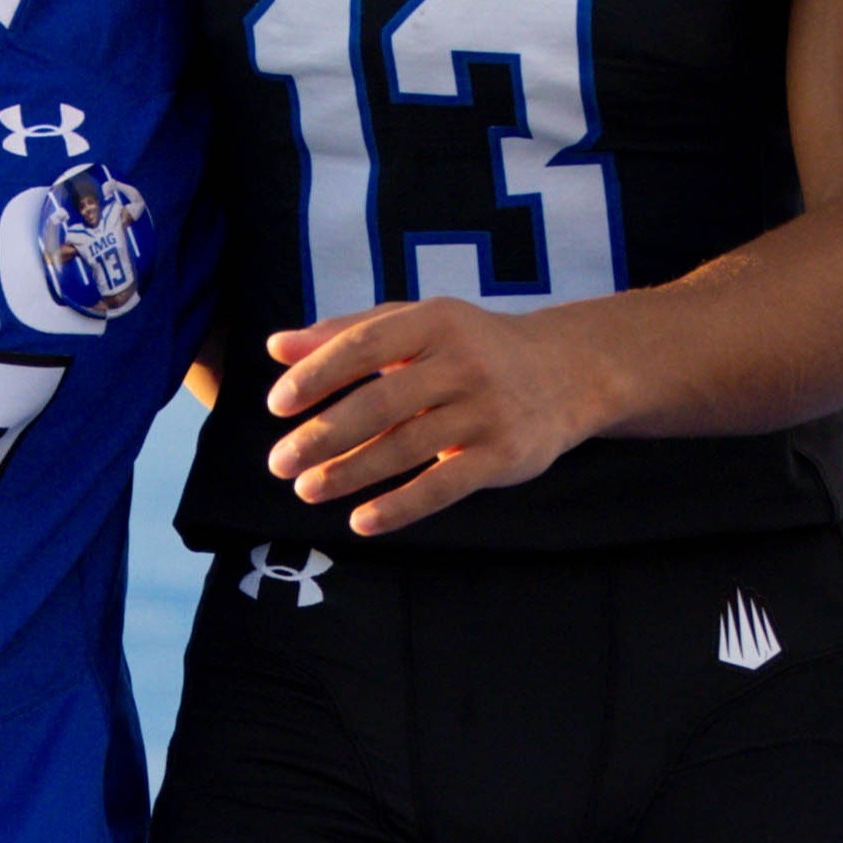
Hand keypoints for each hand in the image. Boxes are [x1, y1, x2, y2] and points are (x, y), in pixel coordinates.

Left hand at [262, 298, 613, 537]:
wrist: (566, 372)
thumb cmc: (470, 346)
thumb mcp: (416, 325)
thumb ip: (346, 333)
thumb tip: (277, 347)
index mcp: (435, 322)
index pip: (364, 346)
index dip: (318, 376)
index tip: (278, 405)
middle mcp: (463, 363)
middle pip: (381, 402)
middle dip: (323, 435)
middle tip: (280, 462)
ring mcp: (487, 411)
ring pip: (406, 447)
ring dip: (350, 473)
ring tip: (307, 488)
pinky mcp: (503, 456)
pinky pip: (443, 486)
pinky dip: (400, 507)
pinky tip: (361, 521)